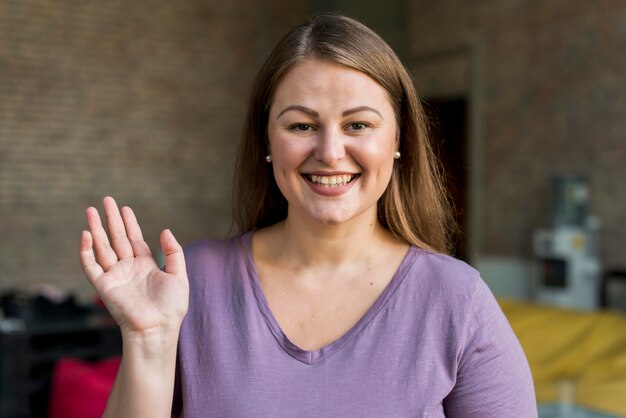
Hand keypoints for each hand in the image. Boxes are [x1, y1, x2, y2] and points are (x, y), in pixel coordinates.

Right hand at [80, 197, 188, 339]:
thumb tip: (165, 230)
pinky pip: (91, 266)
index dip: (129, 223)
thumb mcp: (179, 275)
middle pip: (117, 238)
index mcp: (146, 265)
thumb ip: (174, 252)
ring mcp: (115, 276)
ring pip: (102, 247)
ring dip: (96, 229)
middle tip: (106, 200)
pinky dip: (86, 251)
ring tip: (90, 210)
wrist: (157, 328)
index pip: (134, 239)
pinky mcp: (104, 286)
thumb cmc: (171, 307)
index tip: (125, 208)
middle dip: (111, 219)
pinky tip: (86, 234)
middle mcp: (128, 268)